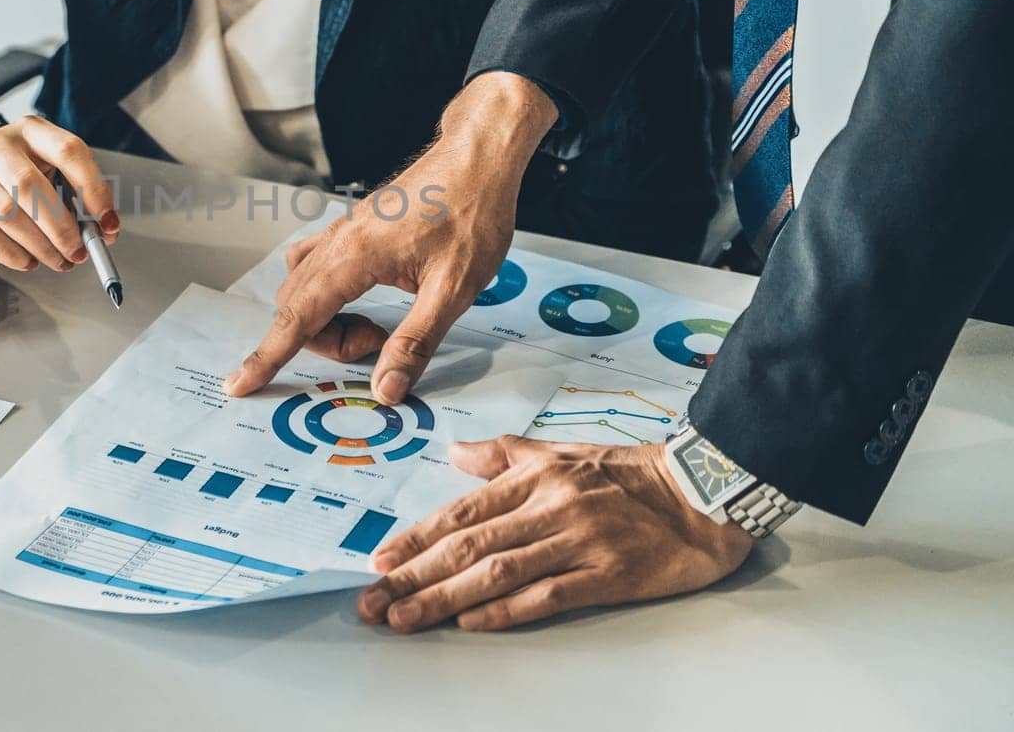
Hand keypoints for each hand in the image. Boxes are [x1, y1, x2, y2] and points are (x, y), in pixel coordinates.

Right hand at [0, 108, 118, 270]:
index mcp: (31, 131)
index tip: (107, 222)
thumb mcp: (44, 176)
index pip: (69, 151)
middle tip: (80, 252)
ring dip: (41, 245)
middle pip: (32, 186)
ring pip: (8, 213)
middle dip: (63, 227)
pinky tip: (29, 261)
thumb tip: (102, 230)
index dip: (93, 189)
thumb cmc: (9, 186)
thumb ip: (73, 198)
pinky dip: (13, 253)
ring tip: (59, 260)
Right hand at [223, 72, 558, 404]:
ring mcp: (341, 232)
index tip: (239, 384)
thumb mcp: (455, 289)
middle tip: (380, 344)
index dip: (267, 356)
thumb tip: (384, 388)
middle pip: (296, 308)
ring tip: (378, 326)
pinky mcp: (351, 228)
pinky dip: (322, 294)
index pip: (298, 318)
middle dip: (326, 341)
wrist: (478, 159)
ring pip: (303, 288)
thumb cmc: (473, 214)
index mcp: (356, 256)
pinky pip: (314, 266)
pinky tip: (357, 298)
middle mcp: (337, 241)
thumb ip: (415, 341)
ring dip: (325, 320)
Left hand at [357, 436, 753, 631]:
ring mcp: (578, 540)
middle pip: (468, 547)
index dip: (415, 538)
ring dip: (443, 598)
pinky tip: (469, 622)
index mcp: (534, 478)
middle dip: (414, 576)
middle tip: (373, 602)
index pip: (461, 513)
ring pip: (497, 572)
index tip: (379, 562)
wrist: (700, 493)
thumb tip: (454, 452)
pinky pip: (547, 595)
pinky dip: (504, 611)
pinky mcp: (607, 573)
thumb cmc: (628, 475)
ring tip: (405, 619)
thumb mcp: (560, 452)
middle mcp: (549, 507)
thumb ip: (504, 455)